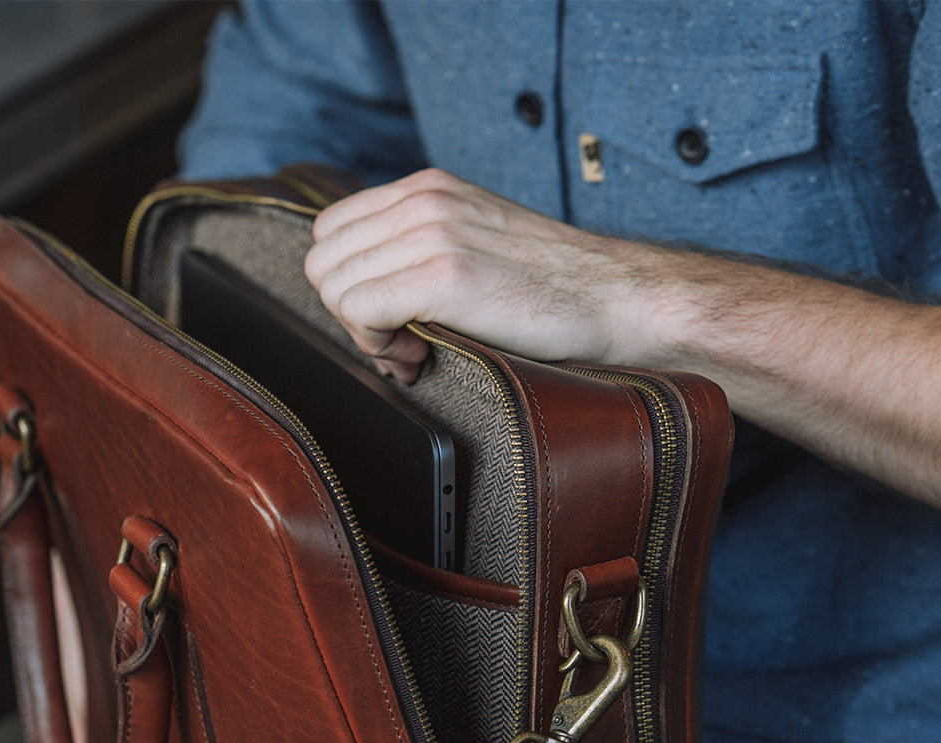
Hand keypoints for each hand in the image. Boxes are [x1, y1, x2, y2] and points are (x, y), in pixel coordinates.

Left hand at [304, 168, 661, 381]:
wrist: (617, 299)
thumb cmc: (553, 289)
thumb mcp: (479, 242)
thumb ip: (423, 247)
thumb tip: (367, 291)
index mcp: (426, 189)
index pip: (332, 232)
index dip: (350, 284)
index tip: (392, 319)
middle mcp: (422, 201)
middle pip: (323, 262)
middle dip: (350, 312)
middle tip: (399, 340)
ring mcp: (432, 234)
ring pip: (333, 288)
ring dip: (365, 333)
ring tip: (414, 348)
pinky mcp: (444, 274)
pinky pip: (360, 311)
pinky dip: (379, 346)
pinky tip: (419, 355)